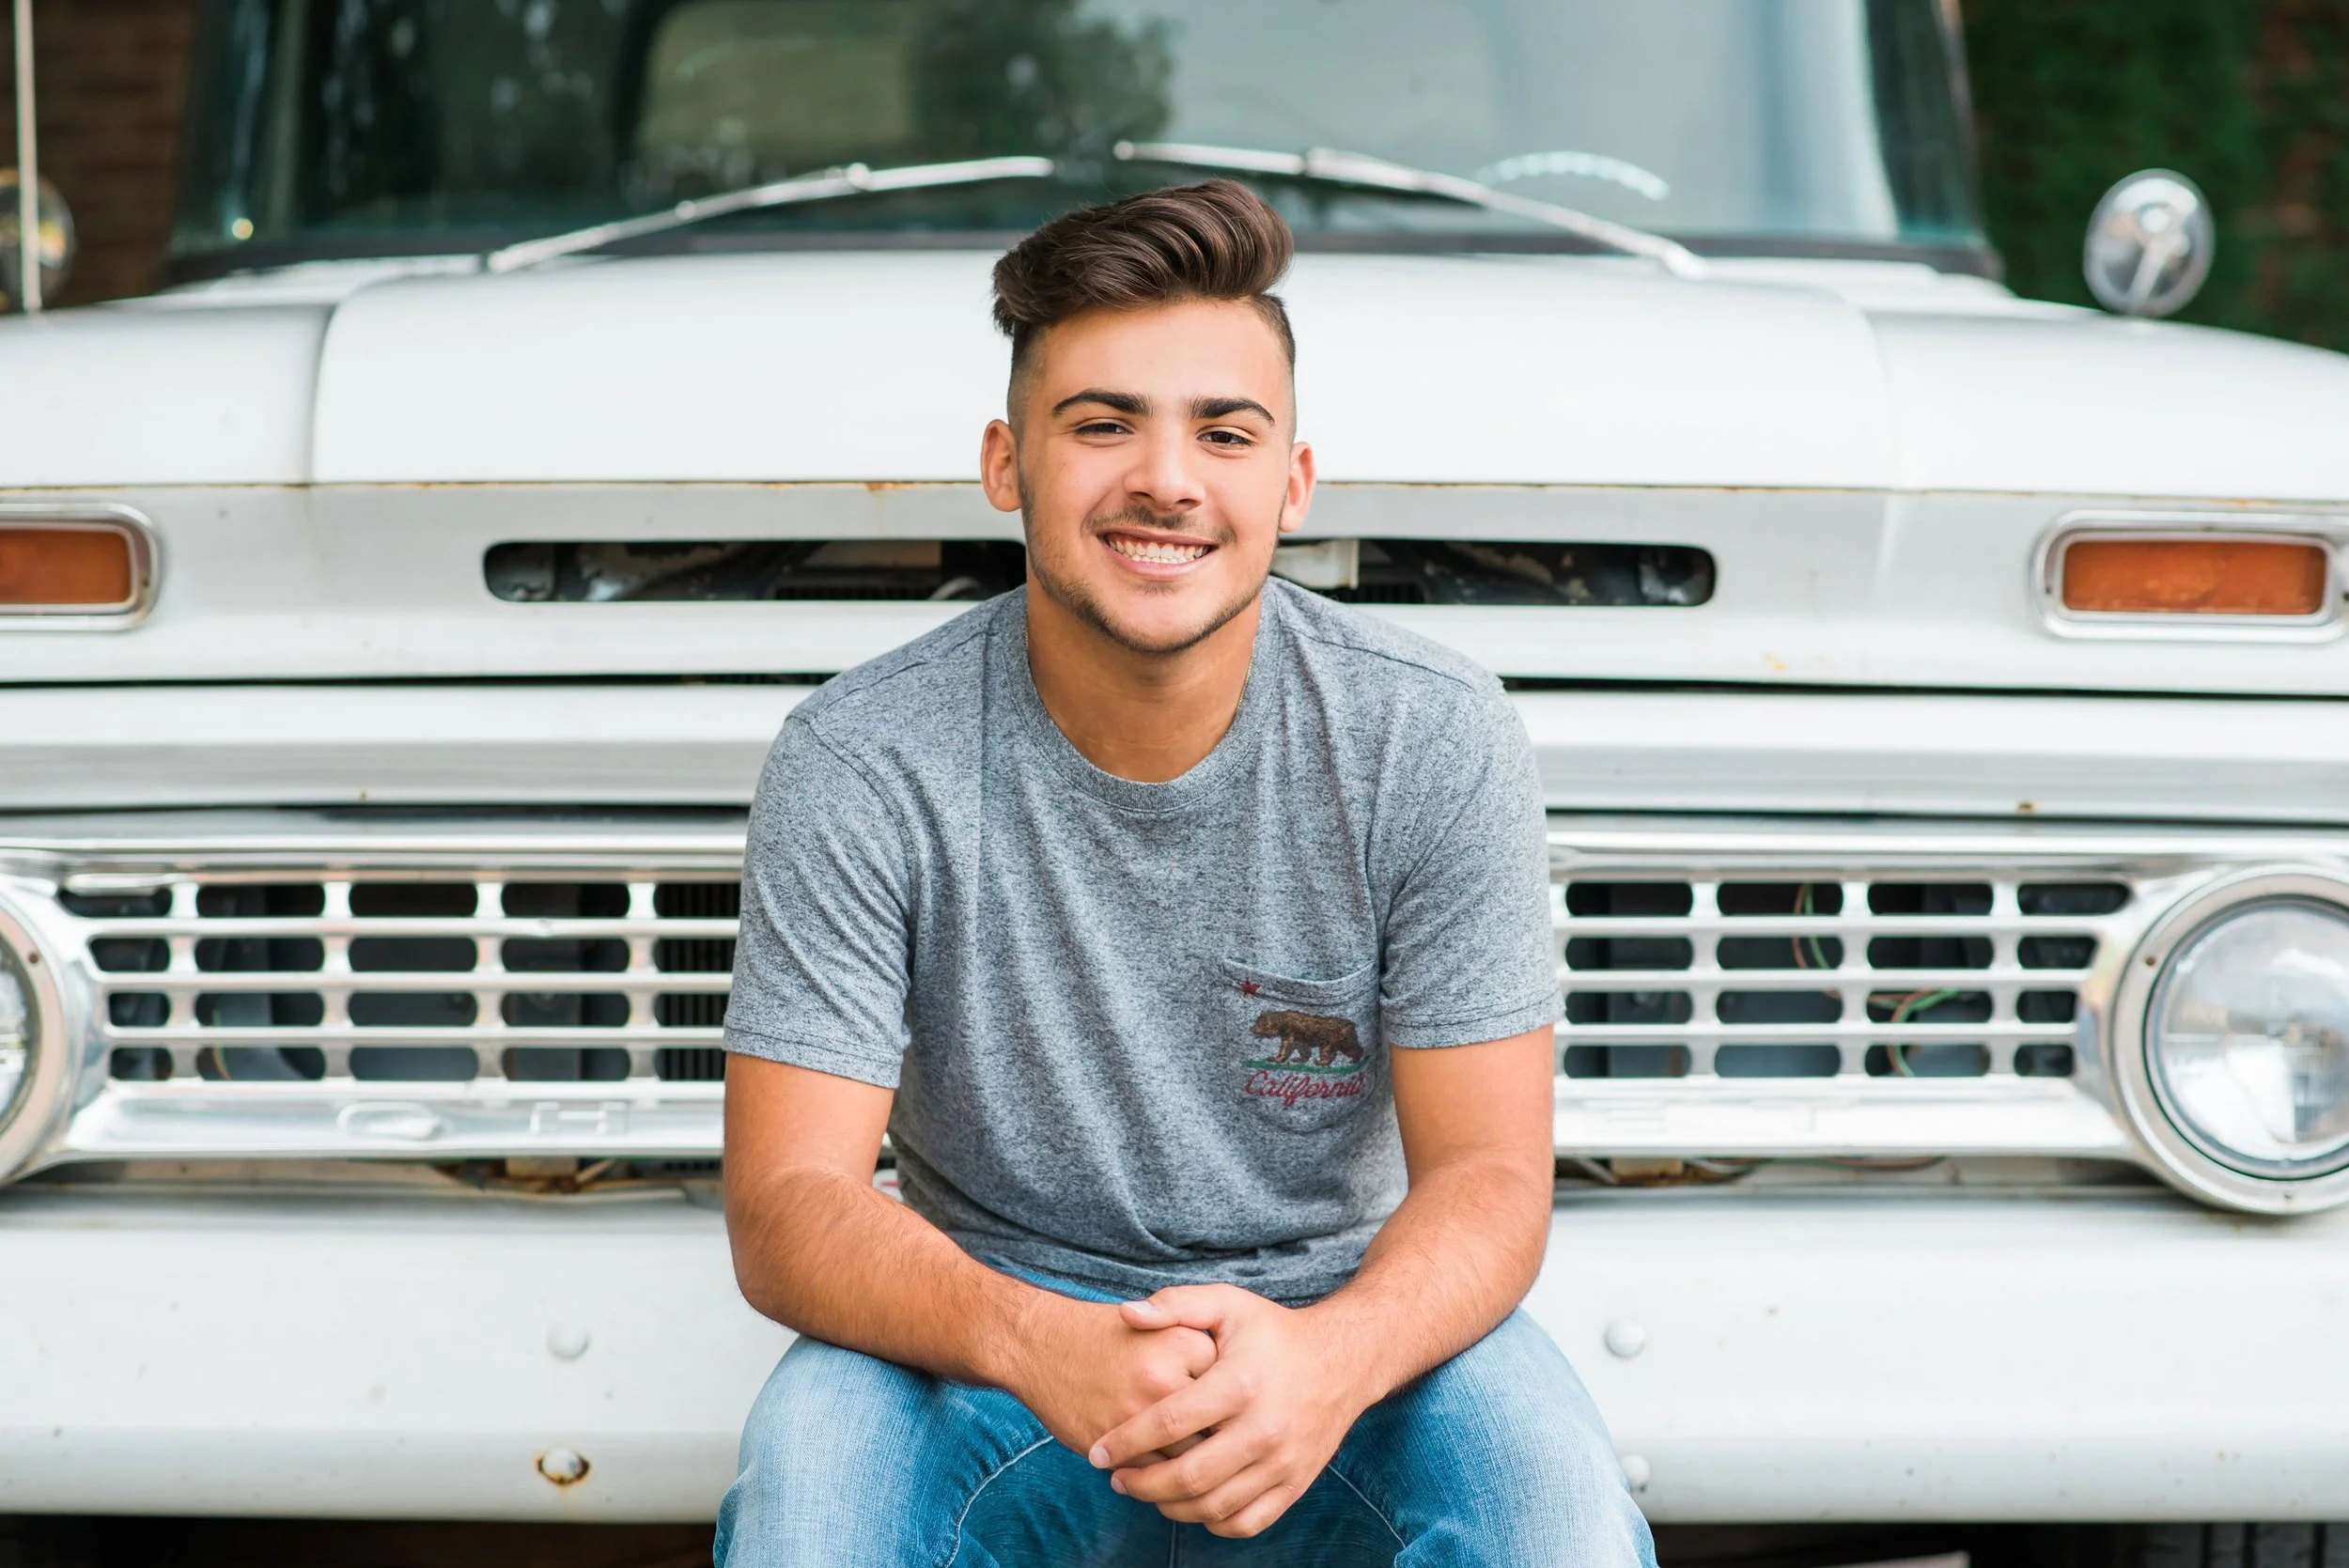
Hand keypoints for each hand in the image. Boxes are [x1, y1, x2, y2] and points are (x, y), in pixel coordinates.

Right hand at [1002, 1293, 1217, 1461]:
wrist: (1042, 1345)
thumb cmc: (1110, 1337)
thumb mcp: (1161, 1322)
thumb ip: (1203, 1351)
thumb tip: (1242, 1399)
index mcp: (1185, 1342)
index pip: (1234, 1388)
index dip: (1237, 1406)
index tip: (1236, 1412)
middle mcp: (1165, 1377)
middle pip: (1218, 1428)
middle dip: (1224, 1443)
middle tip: (1225, 1447)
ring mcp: (1138, 1414)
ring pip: (1190, 1459)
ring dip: (1197, 1467)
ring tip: (1200, 1465)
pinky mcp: (1115, 1444)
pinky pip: (1156, 1475)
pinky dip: (1165, 1479)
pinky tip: (1164, 1470)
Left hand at [1088, 1284, 1377, 1537]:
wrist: (1343, 1361)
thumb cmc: (1274, 1334)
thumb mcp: (1229, 1305)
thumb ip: (1176, 1305)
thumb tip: (1125, 1313)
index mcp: (1240, 1383)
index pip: (1169, 1423)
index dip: (1125, 1441)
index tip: (1099, 1452)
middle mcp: (1264, 1428)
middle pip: (1188, 1476)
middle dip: (1141, 1484)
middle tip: (1116, 1478)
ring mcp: (1282, 1462)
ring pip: (1214, 1506)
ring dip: (1169, 1506)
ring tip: (1145, 1490)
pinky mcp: (1295, 1485)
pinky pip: (1246, 1522)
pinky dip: (1211, 1522)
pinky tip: (1189, 1503)